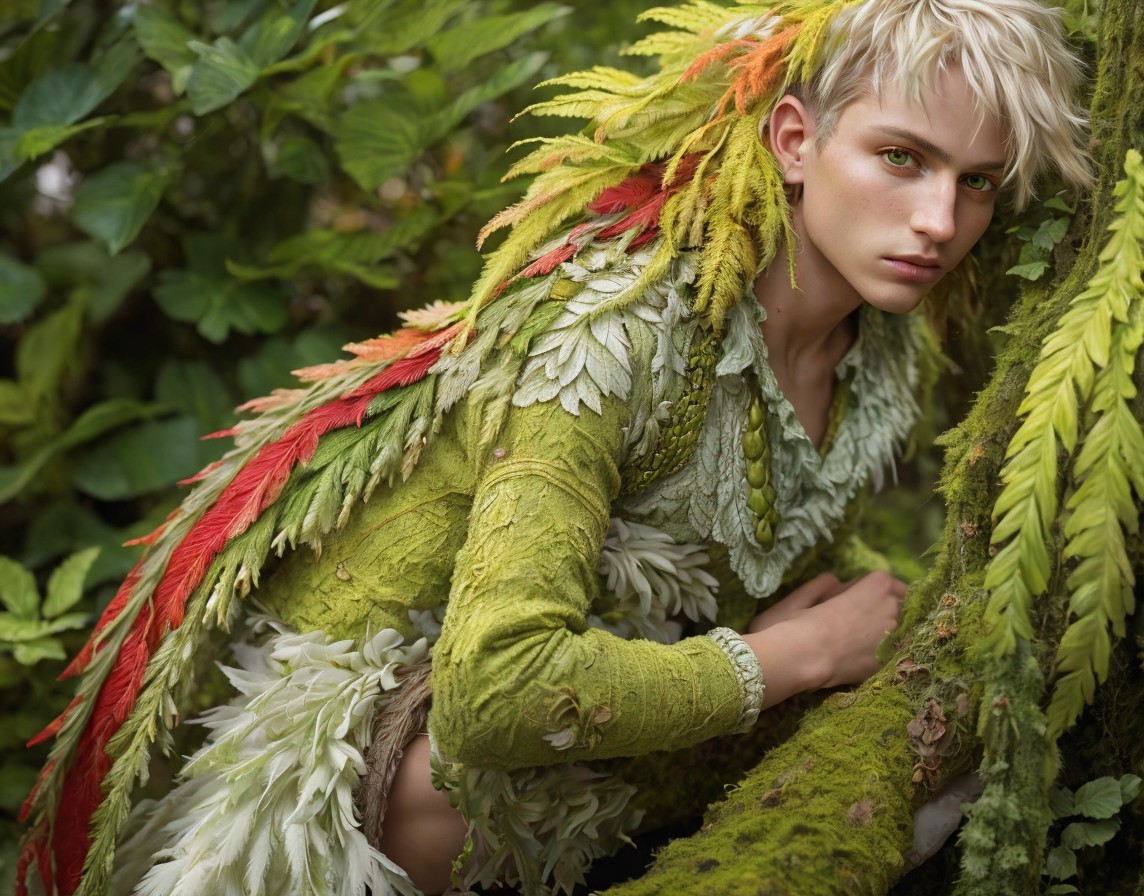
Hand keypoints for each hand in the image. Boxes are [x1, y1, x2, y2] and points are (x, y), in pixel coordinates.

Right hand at [741, 571, 906, 706]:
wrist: (806, 655)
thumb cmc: (803, 619)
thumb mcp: (810, 593)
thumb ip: (828, 584)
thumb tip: (835, 583)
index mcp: (878, 584)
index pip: (890, 584)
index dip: (876, 593)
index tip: (862, 600)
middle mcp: (893, 606)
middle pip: (899, 606)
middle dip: (885, 611)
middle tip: (861, 621)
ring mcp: (895, 635)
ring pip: (899, 630)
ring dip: (886, 632)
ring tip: (861, 641)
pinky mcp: (889, 660)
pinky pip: (890, 652)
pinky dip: (881, 653)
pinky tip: (862, 657)